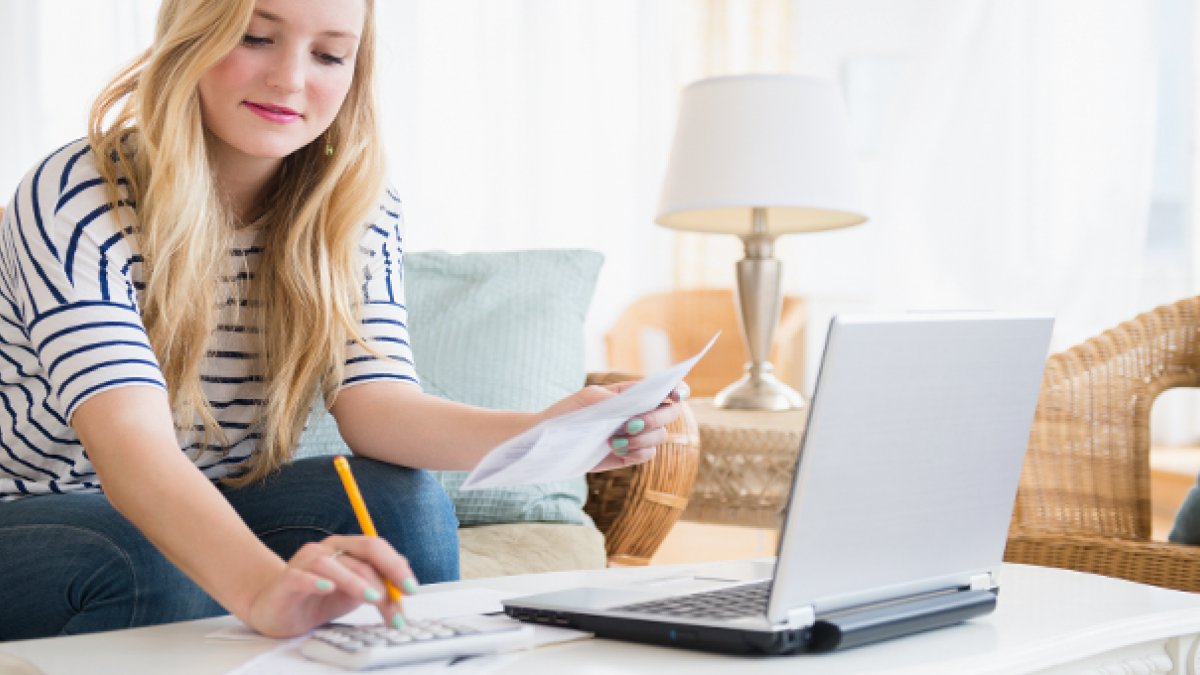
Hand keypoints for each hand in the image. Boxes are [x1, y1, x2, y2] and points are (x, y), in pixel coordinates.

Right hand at [245, 535, 417, 637]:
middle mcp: (327, 549)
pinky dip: (315, 581)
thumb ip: (377, 586)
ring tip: (373, 599)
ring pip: (334, 564)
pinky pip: (301, 577)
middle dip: (384, 574)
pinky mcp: (286, 580)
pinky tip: (328, 588)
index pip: (376, 548)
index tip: (411, 588)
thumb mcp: (355, 594)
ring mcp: (305, 562)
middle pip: (361, 551)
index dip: (396, 566)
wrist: (277, 610)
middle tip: (397, 597)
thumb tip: (404, 586)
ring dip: (356, 582)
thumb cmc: (317, 599)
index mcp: (346, 548)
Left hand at [540, 381, 688, 471]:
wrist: (550, 442)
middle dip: (655, 418)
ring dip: (642, 438)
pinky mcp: (630, 455)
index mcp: (631, 394)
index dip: (678, 389)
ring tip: (615, 440)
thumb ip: (605, 397)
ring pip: (661, 436)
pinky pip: (649, 454)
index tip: (678, 394)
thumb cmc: (566, 413)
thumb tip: (625, 404)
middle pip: (670, 413)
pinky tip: (616, 449)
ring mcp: (636, 435)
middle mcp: (639, 413)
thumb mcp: (581, 399)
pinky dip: (637, 452)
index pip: (664, 389)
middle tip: (631, 424)